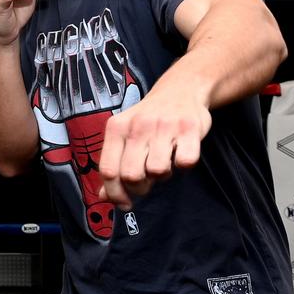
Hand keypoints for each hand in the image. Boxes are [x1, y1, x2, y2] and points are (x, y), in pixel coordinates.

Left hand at [97, 85, 210, 210]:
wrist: (180, 89)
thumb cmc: (149, 120)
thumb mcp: (125, 136)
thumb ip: (114, 165)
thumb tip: (104, 197)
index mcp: (116, 128)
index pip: (108, 170)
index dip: (115, 194)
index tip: (124, 204)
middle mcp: (137, 125)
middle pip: (131, 175)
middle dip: (140, 187)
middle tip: (147, 181)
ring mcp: (164, 126)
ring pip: (157, 171)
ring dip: (162, 175)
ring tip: (164, 161)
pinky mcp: (189, 128)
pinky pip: (185, 162)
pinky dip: (184, 165)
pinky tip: (180, 154)